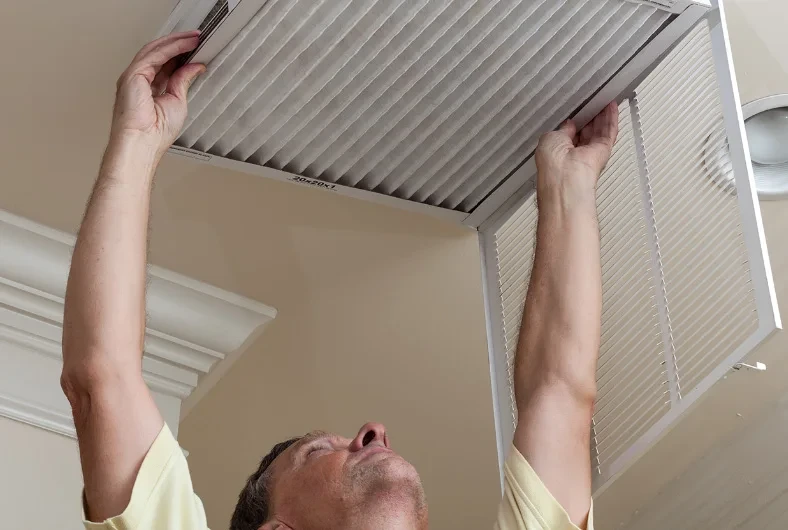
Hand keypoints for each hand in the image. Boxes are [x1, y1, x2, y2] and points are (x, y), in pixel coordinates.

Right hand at [110, 31, 205, 157]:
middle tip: (197, 37)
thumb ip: (183, 81)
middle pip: (159, 54)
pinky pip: (154, 55)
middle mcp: (139, 80)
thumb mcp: (178, 101)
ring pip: (156, 50)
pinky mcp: (133, 74)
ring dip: (176, 42)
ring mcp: (134, 76)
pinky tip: (184, 45)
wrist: (143, 143)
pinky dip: (171, 48)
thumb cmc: (156, 133)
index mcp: (149, 88)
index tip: (196, 48)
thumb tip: (195, 67)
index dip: (180, 54)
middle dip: (179, 44)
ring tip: (194, 38)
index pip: (165, 64)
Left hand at [535, 102, 618, 209]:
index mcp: (559, 150)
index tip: (579, 107)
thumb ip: (562, 129)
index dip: (575, 120)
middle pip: (586, 130)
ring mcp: (590, 152)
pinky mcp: (603, 150)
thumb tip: (570, 123)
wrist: (566, 179)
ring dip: (602, 114)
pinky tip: (612, 106)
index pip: (569, 133)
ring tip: (604, 98)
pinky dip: (611, 118)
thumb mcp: (550, 138)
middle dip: (590, 115)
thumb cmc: (551, 164)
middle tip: (594, 100)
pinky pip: (609, 132)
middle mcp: (576, 152)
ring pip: (599, 129)